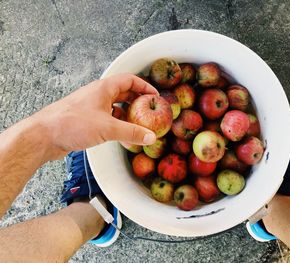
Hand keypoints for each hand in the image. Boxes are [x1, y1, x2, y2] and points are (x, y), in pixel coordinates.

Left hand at [32, 74, 157, 158]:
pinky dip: (117, 123)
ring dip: (127, 114)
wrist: (44, 136)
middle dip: (138, 101)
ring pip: (115, 106)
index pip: (130, 80)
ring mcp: (91, 107)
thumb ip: (131, 132)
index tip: (155, 95)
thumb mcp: (108, 127)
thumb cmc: (72, 124)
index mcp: (103, 88)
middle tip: (149, 111)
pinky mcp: (86, 119)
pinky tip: (121, 133)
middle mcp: (97, 95)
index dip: (144, 86)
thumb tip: (150, 136)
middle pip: (123, 93)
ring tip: (138, 124)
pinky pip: (107, 118)